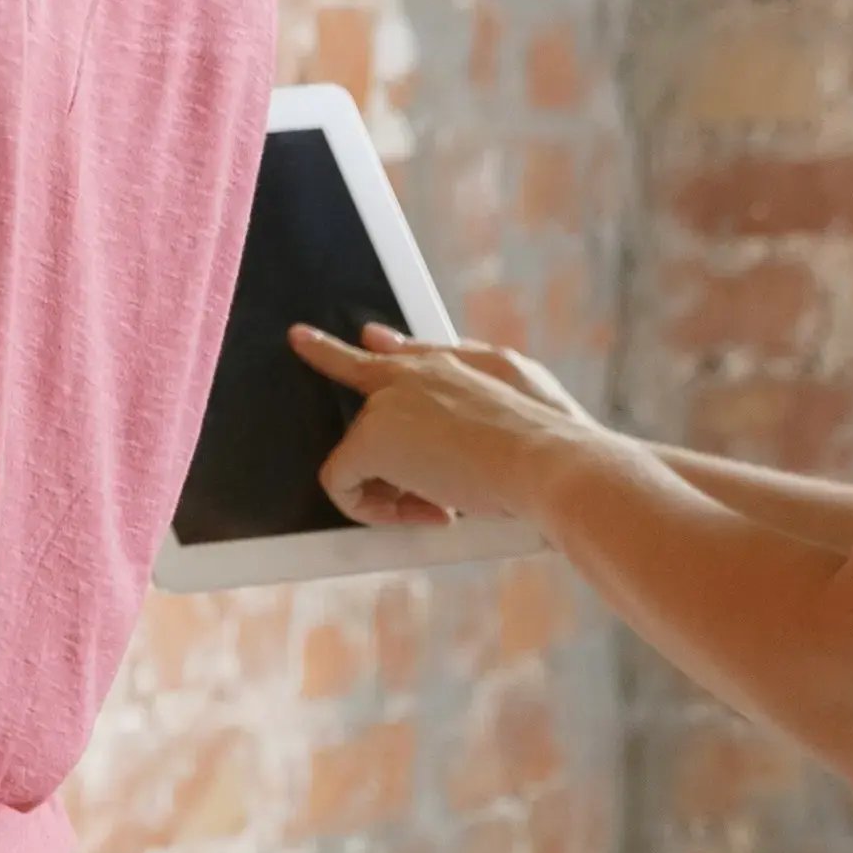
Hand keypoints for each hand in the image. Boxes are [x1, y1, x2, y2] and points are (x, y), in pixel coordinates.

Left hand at [289, 322, 605, 528]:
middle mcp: (411, 373)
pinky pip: (341, 482)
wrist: (549, 461)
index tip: (302, 339)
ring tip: (445, 507)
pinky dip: (373, 509)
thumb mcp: (519, 381)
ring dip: (398, 491)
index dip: (344, 350)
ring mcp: (386, 403)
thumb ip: (464, 366)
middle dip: (391, 458)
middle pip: (361, 391)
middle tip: (432, 499)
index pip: (390, 351)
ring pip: (361, 455)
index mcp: (449, 363)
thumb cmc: (550, 433)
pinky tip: (422, 513)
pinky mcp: (371, 438)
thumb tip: (414, 359)